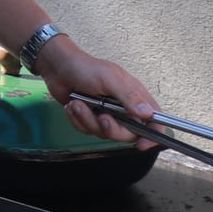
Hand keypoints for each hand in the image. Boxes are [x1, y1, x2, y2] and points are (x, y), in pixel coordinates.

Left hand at [36, 38, 161, 148]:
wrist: (57, 68)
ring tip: (78, 103)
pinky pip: (87, 130)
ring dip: (88, 120)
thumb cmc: (85, 68)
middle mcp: (123, 108)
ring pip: (104, 133)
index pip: (154, 119)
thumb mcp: (110, 79)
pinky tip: (72, 105)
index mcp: (134, 96)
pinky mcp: (90, 118)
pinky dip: (77, 120)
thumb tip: (148, 114)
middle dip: (111, 128)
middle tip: (101, 116)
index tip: (143, 143)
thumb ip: (129, 96)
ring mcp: (106, 114)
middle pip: (128, 133)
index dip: (153, 134)